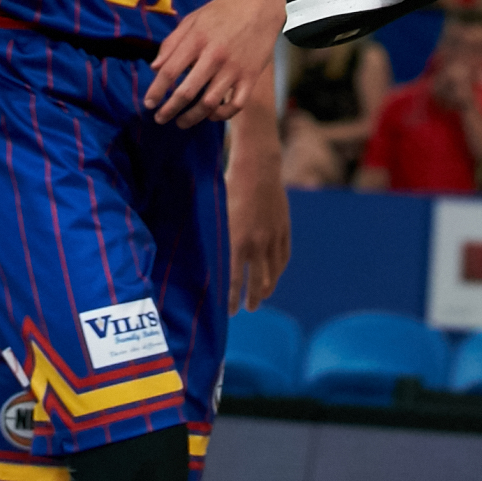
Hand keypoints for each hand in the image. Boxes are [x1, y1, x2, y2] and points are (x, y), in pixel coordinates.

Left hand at [146, 0, 283, 127]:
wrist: (261, 5)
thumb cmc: (223, 11)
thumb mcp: (193, 19)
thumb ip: (172, 43)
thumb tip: (154, 68)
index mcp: (197, 39)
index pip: (170, 71)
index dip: (156, 90)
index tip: (148, 103)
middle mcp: (214, 56)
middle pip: (187, 92)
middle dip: (169, 109)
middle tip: (160, 118)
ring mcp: (234, 69)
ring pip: (209, 104)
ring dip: (192, 117)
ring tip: (181, 122)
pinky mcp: (251, 77)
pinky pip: (235, 105)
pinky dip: (221, 115)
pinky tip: (210, 115)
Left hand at [227, 138, 291, 310]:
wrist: (257, 168)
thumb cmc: (229, 186)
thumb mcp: (216, 211)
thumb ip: (212, 235)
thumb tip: (198, 254)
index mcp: (236, 241)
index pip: (233, 280)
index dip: (231, 298)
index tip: (228, 312)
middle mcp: (256, 244)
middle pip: (257, 282)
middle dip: (252, 299)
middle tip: (248, 309)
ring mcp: (273, 237)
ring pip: (273, 272)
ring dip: (267, 288)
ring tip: (262, 297)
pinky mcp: (283, 229)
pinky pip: (283, 257)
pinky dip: (278, 270)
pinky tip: (274, 276)